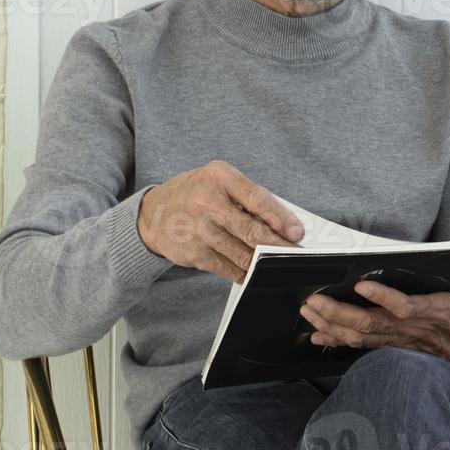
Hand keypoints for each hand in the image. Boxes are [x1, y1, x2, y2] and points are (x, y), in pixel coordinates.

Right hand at [137, 160, 303, 282]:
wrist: (153, 213)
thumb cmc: (196, 193)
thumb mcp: (220, 181)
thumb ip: (248, 196)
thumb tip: (282, 221)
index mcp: (220, 177)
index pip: (257, 198)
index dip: (280, 217)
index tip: (296, 231)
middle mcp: (207, 203)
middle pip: (251, 230)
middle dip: (277, 244)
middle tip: (294, 252)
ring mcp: (199, 231)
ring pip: (242, 253)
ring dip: (264, 261)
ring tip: (280, 263)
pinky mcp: (194, 254)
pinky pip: (227, 267)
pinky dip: (245, 272)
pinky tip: (255, 272)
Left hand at [298, 259, 449, 375]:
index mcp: (436, 313)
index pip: (407, 308)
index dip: (385, 299)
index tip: (362, 285)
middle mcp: (412, 330)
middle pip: (372, 324)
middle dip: (340, 313)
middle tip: (314, 300)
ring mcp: (399, 341)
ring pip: (361, 335)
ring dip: (333, 324)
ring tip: (308, 311)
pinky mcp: (391, 347)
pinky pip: (360, 345)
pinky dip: (337, 339)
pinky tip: (316, 333)